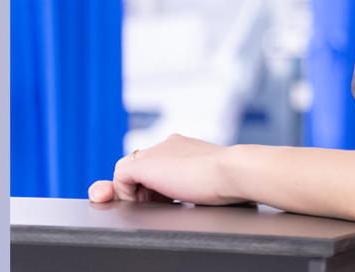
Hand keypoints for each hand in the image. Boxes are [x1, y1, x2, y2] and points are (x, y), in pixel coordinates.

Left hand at [86, 134, 247, 205]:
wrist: (234, 172)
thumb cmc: (231, 181)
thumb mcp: (211, 179)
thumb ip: (199, 181)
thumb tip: (201, 196)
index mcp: (184, 148)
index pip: (158, 162)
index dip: (156, 185)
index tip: (168, 202)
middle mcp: (167, 146)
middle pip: (140, 165)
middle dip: (142, 189)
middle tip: (157, 208)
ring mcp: (156, 153)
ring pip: (127, 170)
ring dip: (133, 193)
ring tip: (150, 209)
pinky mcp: (145, 166)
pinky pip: (120, 178)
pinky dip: (126, 194)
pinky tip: (142, 207)